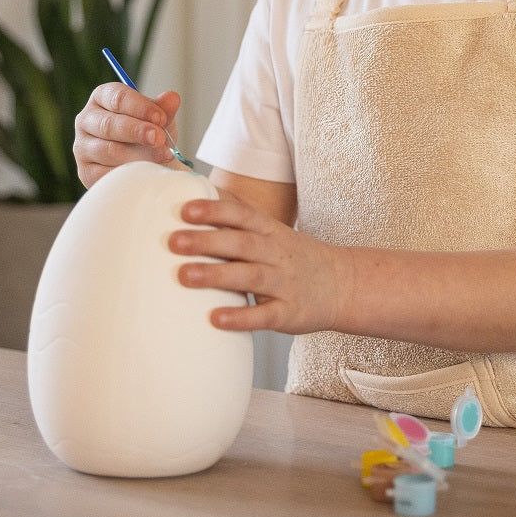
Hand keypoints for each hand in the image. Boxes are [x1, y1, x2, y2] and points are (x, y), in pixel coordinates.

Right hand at [73, 83, 182, 187]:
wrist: (145, 161)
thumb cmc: (148, 133)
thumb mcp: (158, 118)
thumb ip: (164, 109)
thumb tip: (172, 97)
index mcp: (103, 97)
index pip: (117, 97)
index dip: (140, 107)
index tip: (161, 117)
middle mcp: (87, 119)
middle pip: (109, 125)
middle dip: (138, 131)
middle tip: (160, 138)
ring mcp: (83, 146)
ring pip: (109, 150)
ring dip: (138, 155)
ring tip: (161, 156)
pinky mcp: (86, 170)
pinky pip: (107, 173)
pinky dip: (129, 172)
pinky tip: (146, 169)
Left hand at [167, 192, 351, 335]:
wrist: (342, 284)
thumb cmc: (293, 257)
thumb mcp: (272, 232)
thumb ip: (238, 219)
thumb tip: (195, 197)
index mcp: (270, 232)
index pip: (242, 215)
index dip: (214, 211)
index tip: (185, 210)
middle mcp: (277, 254)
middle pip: (241, 243)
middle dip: (207, 241)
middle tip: (173, 241)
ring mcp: (284, 283)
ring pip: (250, 276)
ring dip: (217, 276)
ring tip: (184, 276)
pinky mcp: (288, 313)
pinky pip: (264, 315)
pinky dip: (241, 317)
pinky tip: (215, 319)